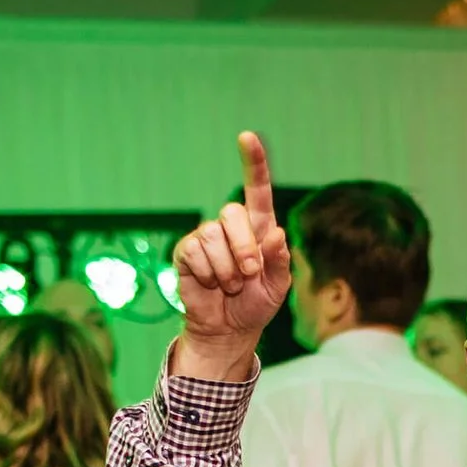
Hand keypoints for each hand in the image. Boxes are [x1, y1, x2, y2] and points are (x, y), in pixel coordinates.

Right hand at [170, 131, 291, 382]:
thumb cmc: (255, 304)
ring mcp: (206, 238)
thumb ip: (279, 261)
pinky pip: (195, 252)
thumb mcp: (277, 287)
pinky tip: (211, 284)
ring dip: (226, 268)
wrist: (228, 329)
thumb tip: (274, 233)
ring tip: (230, 286)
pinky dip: (209, 274)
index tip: (247, 137)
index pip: (257, 190)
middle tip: (248, 275)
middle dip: (244, 248)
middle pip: (232, 213)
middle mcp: (231, 227)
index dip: (253, 163)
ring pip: (212, 235)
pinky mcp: (187, 252)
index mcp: (258, 229)